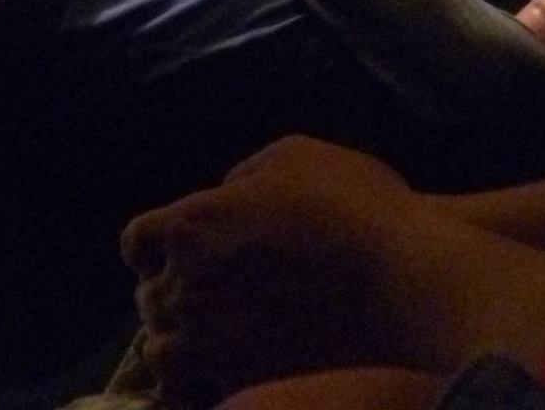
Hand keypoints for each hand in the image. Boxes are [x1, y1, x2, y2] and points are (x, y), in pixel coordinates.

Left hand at [121, 137, 422, 399]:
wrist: (407, 281)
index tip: (182, 256)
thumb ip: (241, 180)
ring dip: (179, 350)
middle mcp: (187, 285)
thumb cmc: (354, 207)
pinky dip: (197, 393)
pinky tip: (223, 383)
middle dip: (173, 298)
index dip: (157, 248)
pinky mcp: (240, 386)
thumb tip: (221, 199)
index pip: (137, 242)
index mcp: (190, 224)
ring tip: (210, 350)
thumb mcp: (291, 159)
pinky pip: (191, 400)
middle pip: (150, 300)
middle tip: (207, 304)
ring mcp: (209, 342)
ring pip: (161, 356)